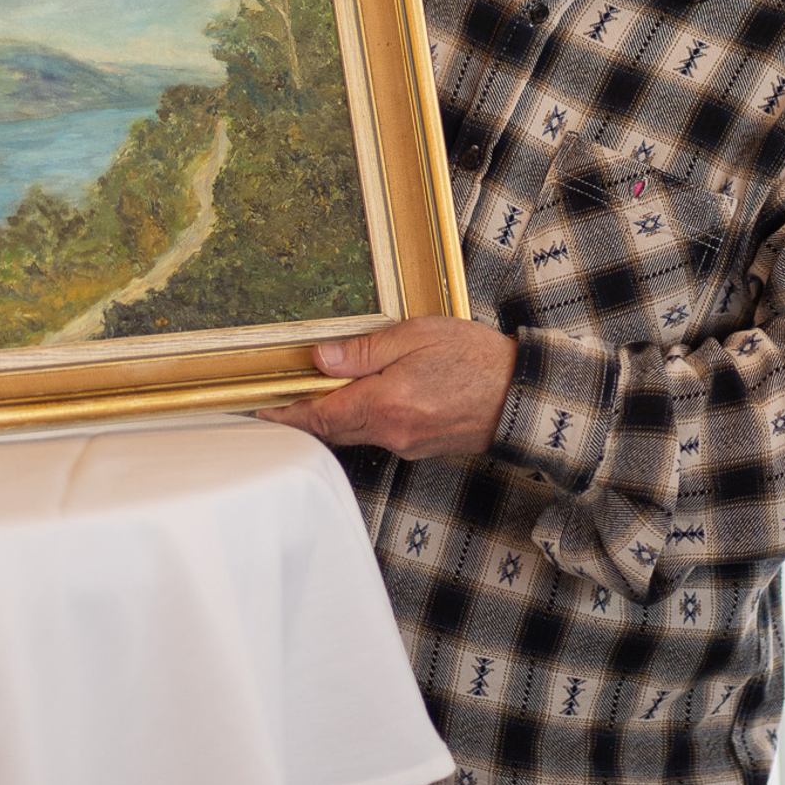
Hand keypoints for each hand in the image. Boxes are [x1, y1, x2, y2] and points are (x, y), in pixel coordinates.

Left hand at [260, 318, 518, 460]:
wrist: (524, 396)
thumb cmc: (476, 359)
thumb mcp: (418, 336)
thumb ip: (365, 351)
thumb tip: (320, 358)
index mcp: (384, 404)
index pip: (318, 416)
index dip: (286, 414)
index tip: (261, 409)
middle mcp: (390, 432)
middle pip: (331, 430)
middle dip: (304, 417)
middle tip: (280, 399)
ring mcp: (407, 444)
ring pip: (355, 434)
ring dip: (334, 417)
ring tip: (321, 393)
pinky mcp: (421, 447)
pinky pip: (379, 435)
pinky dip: (363, 420)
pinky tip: (367, 399)